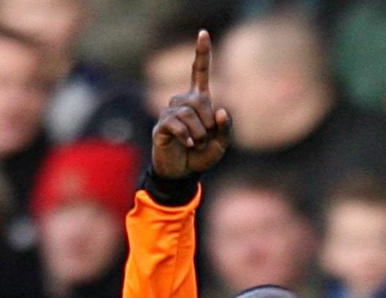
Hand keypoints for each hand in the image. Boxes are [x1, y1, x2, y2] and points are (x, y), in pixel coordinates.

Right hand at [151, 30, 231, 178]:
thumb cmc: (200, 156)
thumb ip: (225, 128)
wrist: (182, 175)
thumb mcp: (220, 144)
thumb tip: (221, 111)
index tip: (203, 33)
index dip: (202, 53)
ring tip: (196, 145)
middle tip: (205, 139)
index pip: (199, 72)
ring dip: (199, 133)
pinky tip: (188, 145)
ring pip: (188, 113)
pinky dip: (186, 136)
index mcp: (198, 101)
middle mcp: (182, 102)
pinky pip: (176, 124)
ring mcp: (169, 113)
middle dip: (208, 123)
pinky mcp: (161, 126)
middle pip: (199, 100)